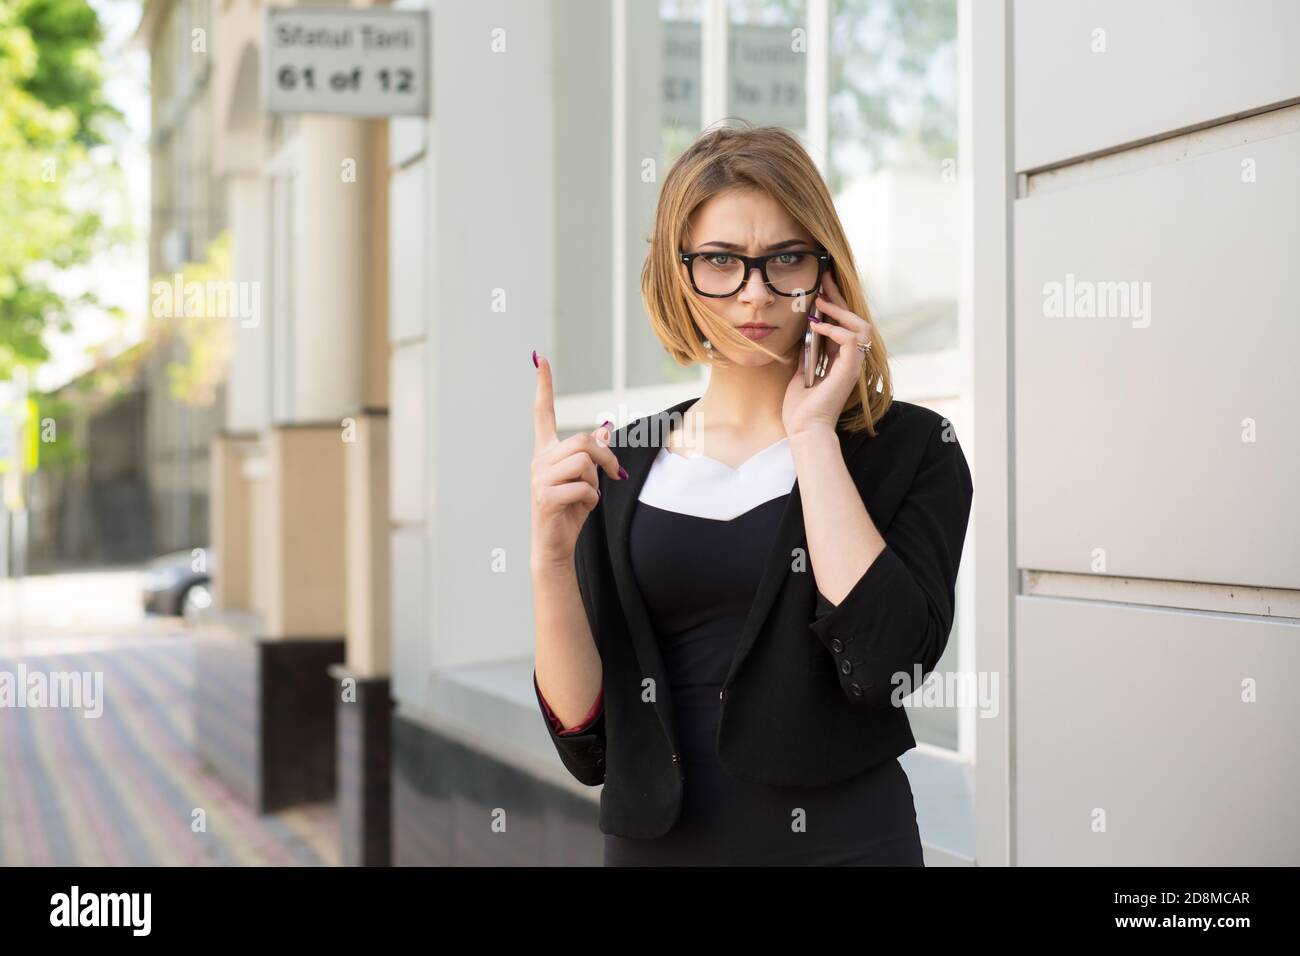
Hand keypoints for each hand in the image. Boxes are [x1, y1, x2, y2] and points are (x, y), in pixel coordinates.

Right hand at [531, 354, 623, 569]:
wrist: (554, 546)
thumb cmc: (571, 511)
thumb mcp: (587, 479)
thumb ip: (593, 455)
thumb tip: (604, 429)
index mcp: (547, 452)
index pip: (542, 413)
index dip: (543, 386)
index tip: (541, 359)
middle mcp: (539, 460)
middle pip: (582, 440)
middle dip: (606, 458)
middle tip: (614, 476)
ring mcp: (539, 478)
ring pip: (584, 462)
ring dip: (597, 481)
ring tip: (588, 496)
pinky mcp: (544, 496)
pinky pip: (583, 486)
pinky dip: (592, 499)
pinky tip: (582, 509)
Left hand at [782, 268, 872, 436]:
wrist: (804, 429)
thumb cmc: (800, 408)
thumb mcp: (801, 373)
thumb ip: (807, 354)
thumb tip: (804, 334)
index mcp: (840, 360)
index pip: (843, 325)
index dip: (834, 304)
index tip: (821, 286)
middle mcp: (851, 361)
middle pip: (854, 320)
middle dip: (839, 297)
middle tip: (824, 278)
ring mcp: (853, 365)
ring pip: (861, 327)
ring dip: (840, 311)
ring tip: (819, 302)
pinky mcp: (850, 370)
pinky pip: (851, 340)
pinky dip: (835, 330)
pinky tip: (817, 326)